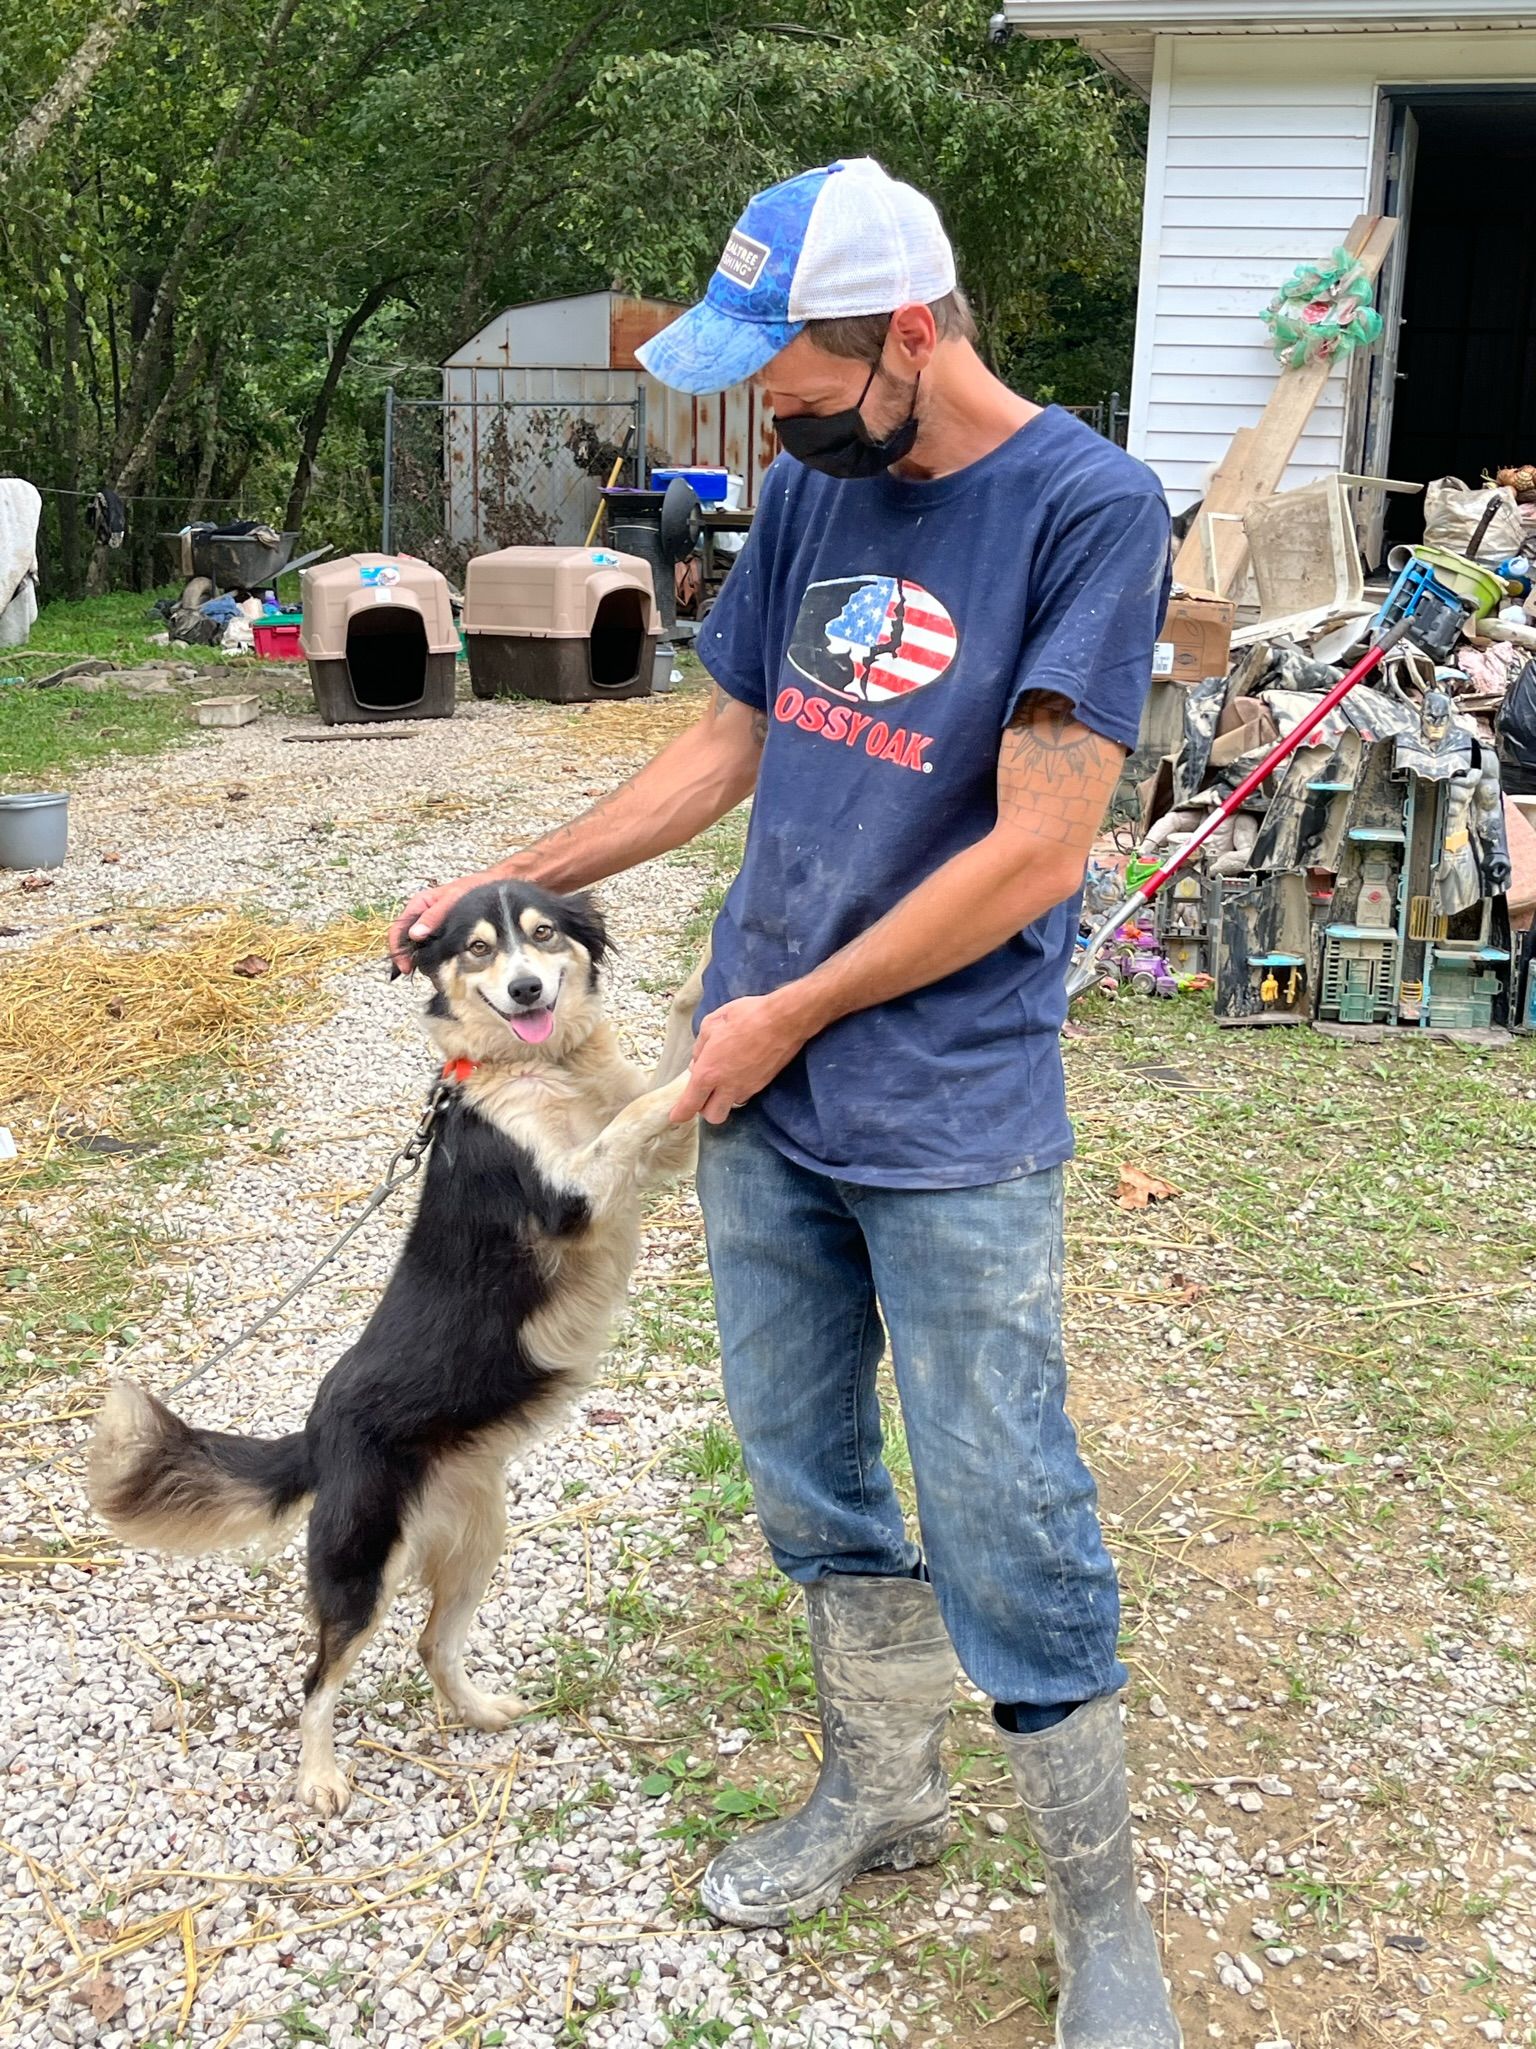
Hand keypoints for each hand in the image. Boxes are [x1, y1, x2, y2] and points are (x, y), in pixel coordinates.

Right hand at [388, 869, 498, 973]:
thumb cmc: (471, 888)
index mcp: (418, 905)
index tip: (406, 968)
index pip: (398, 930)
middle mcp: (422, 916)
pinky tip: (444, 964)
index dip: (398, 950)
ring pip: (420, 948)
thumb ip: (433, 916)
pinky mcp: (444, 934)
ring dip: (424, 960)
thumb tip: (415, 934)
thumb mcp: (451, 899)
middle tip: (425, 973)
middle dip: (411, 959)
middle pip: (407, 942)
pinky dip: (436, 958)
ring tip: (436, 971)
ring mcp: (432, 926)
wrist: (491, 887)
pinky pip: (434, 948)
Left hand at [669, 990, 815, 1125]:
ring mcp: (747, 1087)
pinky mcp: (763, 1084)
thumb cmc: (746, 1016)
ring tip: (725, 1077)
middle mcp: (727, 1086)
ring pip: (731, 1105)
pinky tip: (741, 1071)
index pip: (690, 1104)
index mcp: (708, 1072)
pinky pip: (746, 1094)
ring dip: (724, 1098)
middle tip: (704, 1092)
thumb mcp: (712, 1023)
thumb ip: (700, 1046)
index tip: (675, 1117)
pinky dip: (739, 1088)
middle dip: (705, 1109)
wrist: (784, 1020)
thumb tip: (698, 1061)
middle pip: (713, 1116)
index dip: (680, 1114)